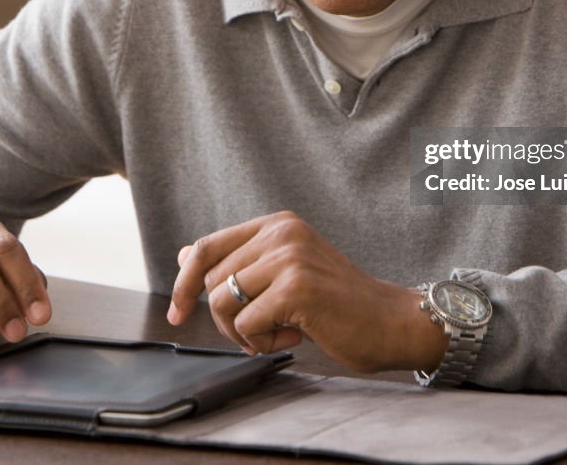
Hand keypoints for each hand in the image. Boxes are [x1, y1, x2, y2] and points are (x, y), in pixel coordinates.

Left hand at [167, 211, 446, 372]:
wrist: (389, 321)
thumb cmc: (337, 302)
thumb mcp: (285, 272)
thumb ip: (239, 261)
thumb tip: (183, 255)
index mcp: (278, 223)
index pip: (207, 247)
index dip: (184, 282)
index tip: (177, 312)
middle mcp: (282, 231)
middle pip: (211, 280)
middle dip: (225, 317)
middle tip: (263, 328)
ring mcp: (289, 256)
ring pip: (222, 302)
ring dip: (244, 332)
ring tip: (280, 330)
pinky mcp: (296, 287)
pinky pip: (247, 324)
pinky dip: (264, 342)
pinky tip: (296, 335)